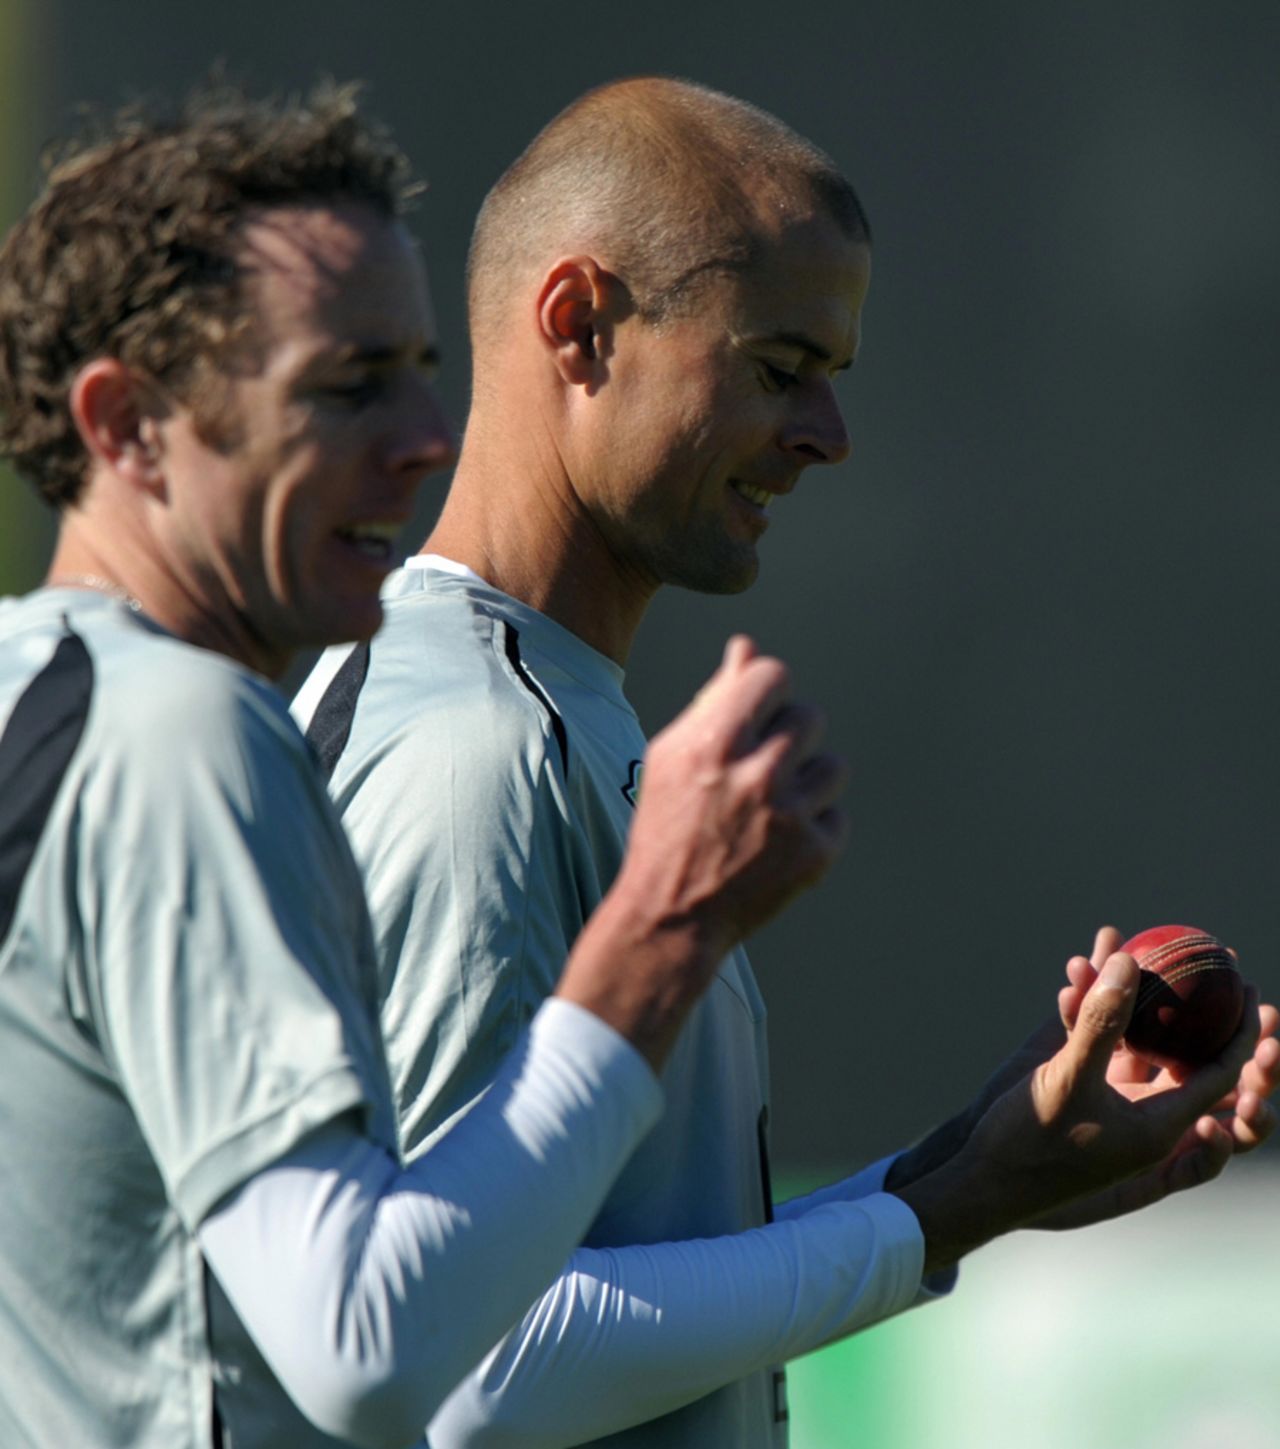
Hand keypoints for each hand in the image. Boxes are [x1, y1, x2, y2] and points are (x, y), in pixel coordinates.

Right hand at [556, 635, 846, 1066]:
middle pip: (810, 717)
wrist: (671, 917)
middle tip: (761, 769)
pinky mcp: (814, 855)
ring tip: (774, 807)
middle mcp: (756, 775)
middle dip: (789, 736)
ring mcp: (789, 817)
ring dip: (808, 782)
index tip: (757, 716)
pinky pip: (838, 816)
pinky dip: (814, 828)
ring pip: (834, 766)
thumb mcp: (672, 757)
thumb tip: (746, 647)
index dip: (767, 691)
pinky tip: (779, 843)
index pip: (774, 676)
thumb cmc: (667, 827)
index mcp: (715, 743)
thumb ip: (714, 698)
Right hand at [897, 949, 1260, 1271]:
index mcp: (1158, 1125)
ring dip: (1125, 993)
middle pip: (1181, 1049)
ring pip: (1128, 1034)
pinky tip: (1075, 968)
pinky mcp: (1068, 1081)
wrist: (978, 1176)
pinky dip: (1083, 1001)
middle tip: (1210, 965)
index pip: (1218, 1075)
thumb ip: (1102, 1022)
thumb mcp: (1069, 1080)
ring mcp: (1103, 1094)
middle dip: (1194, 1007)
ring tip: (1127, 948)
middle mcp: (1138, 1108)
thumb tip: (1129, 960)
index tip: (1252, 991)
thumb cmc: (1031, 1142)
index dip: (1242, 1034)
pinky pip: (1086, 1033)